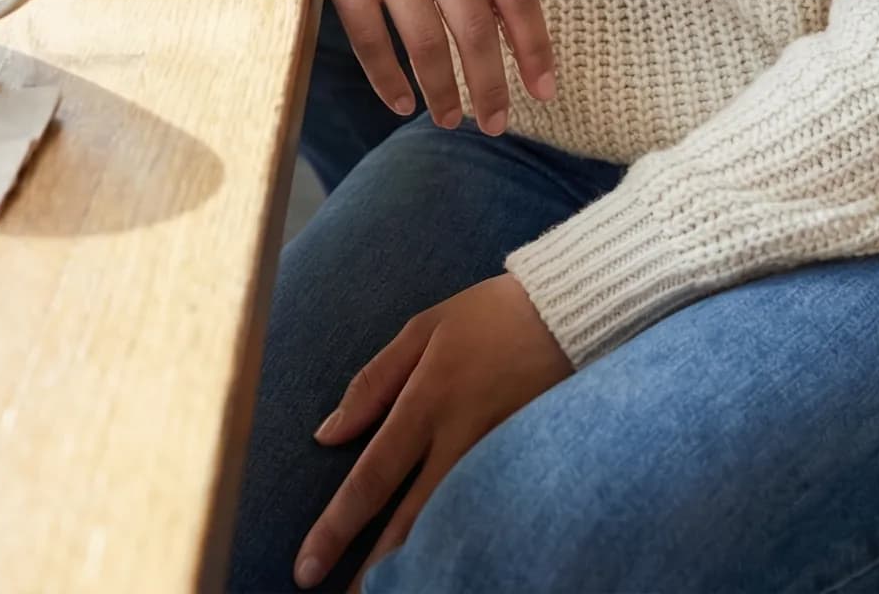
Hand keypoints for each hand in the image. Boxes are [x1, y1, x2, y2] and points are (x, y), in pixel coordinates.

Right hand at [256, 0, 556, 132]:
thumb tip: (508, 27)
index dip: (534, 45)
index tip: (545, 90)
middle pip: (473, 24)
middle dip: (489, 84)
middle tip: (495, 123)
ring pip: (423, 39)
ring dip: (441, 91)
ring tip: (450, 119)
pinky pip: (369, 37)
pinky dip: (388, 79)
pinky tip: (401, 102)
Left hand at [295, 274, 570, 587]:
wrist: (571, 313)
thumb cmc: (490, 316)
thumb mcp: (424, 328)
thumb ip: (373, 382)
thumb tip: (326, 434)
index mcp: (427, 402)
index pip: (372, 478)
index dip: (337, 527)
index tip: (307, 567)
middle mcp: (460, 439)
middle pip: (410, 522)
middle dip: (373, 572)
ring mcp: (496, 458)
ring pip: (448, 526)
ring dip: (414, 563)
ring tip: (385, 593)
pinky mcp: (525, 465)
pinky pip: (482, 513)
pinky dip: (458, 541)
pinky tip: (442, 562)